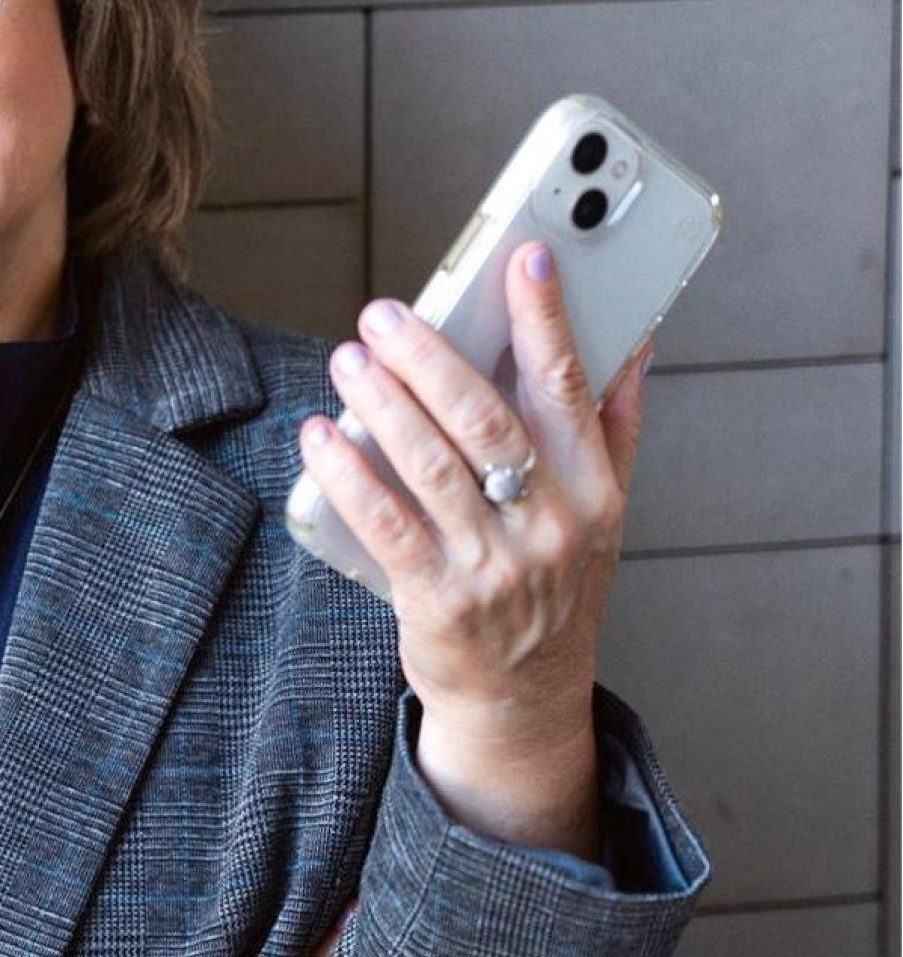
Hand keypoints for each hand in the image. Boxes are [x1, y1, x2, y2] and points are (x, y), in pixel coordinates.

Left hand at [295, 241, 650, 759]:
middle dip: (431, 357)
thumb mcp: (604, 514)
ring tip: (348, 360)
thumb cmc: (555, 588)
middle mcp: (550, 525)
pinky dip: (349, 475)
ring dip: (382, 404)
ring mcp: (494, 566)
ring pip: (432, 466)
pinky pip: (385, 524)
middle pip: (486, 420)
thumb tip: (636, 340)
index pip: (570, 387)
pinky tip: (321, 436)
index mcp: (594, 491)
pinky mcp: (436, 600)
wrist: (523, 700)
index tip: (525, 256)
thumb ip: (613, 425)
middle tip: (384, 313)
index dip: (547, 318)